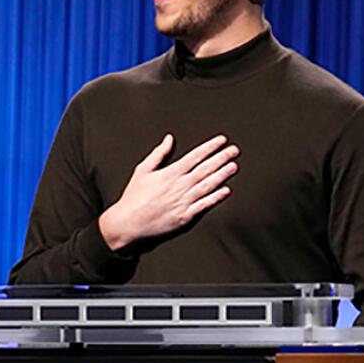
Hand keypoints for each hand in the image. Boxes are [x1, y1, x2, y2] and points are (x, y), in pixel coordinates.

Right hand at [99, 134, 237, 250]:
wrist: (128, 223)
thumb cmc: (134, 198)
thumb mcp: (143, 170)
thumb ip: (159, 154)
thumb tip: (169, 139)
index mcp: (169, 173)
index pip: (195, 156)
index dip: (210, 147)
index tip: (222, 141)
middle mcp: (179, 186)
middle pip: (205, 169)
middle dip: (222, 158)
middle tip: (234, 151)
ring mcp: (183, 202)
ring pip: (208, 185)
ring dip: (222, 175)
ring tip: (234, 166)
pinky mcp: (185, 217)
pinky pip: (204, 205)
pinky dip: (216, 198)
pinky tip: (226, 191)